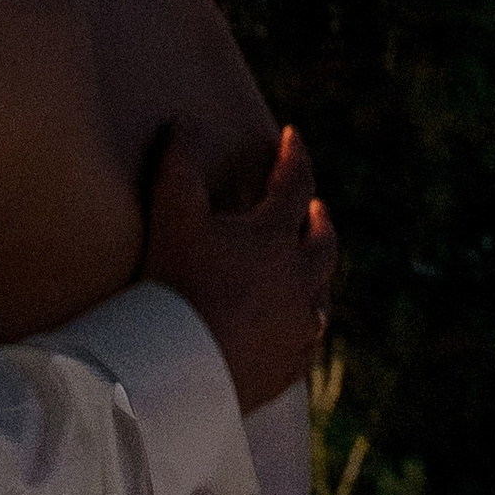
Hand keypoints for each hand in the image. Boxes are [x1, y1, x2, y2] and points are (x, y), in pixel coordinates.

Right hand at [142, 125, 335, 413]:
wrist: (180, 372)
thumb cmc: (176, 285)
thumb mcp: (172, 215)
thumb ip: (178, 162)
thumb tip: (185, 122)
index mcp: (275, 238)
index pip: (294, 184)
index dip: (293, 156)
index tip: (291, 136)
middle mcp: (300, 282)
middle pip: (323, 243)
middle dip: (318, 220)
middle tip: (315, 208)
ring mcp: (298, 328)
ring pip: (320, 294)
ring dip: (315, 273)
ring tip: (306, 269)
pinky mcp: (289, 367)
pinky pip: (307, 339)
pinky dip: (303, 322)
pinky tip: (295, 326)